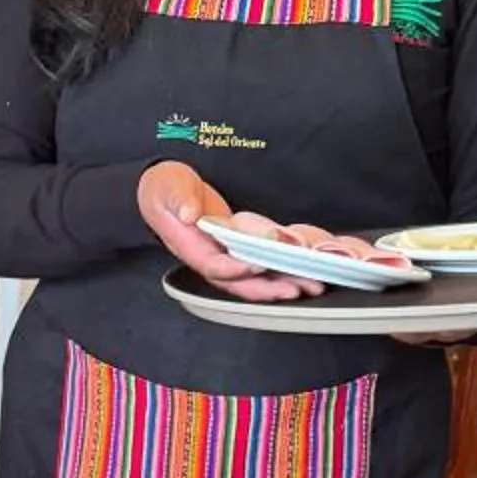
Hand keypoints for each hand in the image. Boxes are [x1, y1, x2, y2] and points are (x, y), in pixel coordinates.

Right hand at [136, 162, 318, 302]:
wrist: (166, 190)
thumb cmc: (165, 191)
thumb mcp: (167, 189)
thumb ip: (178, 200)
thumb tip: (188, 213)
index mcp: (190, 247)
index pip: (214, 266)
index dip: (236, 269)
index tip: (257, 265)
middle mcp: (209, 257)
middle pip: (240, 283)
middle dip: (268, 289)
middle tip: (296, 289)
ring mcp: (225, 255)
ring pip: (254, 279)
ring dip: (282, 283)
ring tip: (311, 285)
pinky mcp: (238, 248)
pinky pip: (261, 264)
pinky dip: (282, 268)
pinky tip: (305, 269)